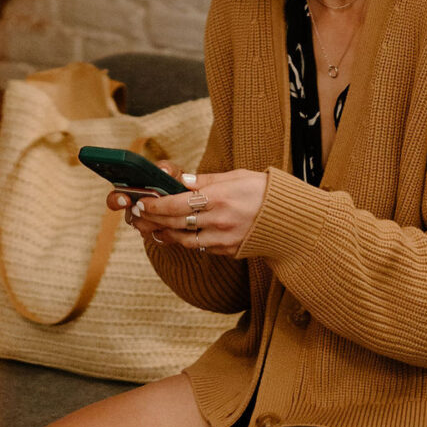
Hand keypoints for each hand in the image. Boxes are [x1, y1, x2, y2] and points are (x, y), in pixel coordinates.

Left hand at [109, 168, 267, 256]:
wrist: (289, 219)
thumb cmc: (262, 191)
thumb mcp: (236, 176)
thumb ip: (206, 180)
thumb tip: (181, 181)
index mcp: (219, 197)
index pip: (178, 204)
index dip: (156, 204)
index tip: (142, 201)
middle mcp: (219, 220)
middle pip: (176, 223)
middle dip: (153, 218)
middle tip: (138, 214)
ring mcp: (224, 238)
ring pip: (184, 240)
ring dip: (164, 234)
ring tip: (150, 228)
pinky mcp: (228, 251)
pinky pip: (201, 247)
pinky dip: (184, 242)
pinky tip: (174, 236)